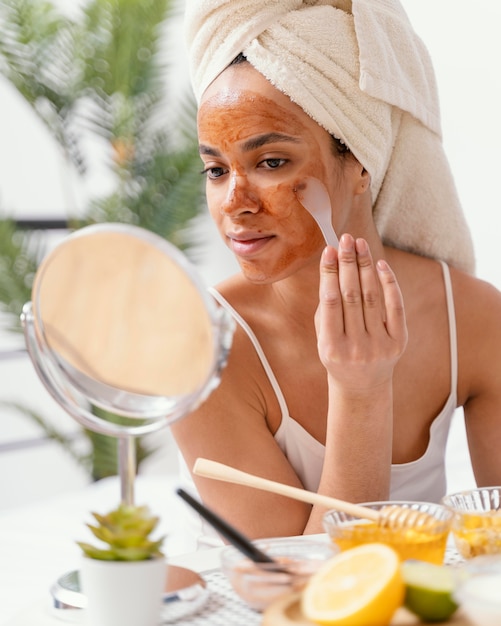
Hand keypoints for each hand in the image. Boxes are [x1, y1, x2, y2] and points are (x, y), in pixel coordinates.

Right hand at [315, 234, 406, 390]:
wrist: (362, 386)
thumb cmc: (337, 355)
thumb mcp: (323, 337)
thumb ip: (325, 306)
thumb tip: (332, 266)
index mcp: (331, 346)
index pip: (330, 301)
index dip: (329, 273)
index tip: (329, 250)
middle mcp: (355, 346)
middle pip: (351, 295)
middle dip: (347, 263)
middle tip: (345, 239)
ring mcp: (379, 345)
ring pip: (371, 297)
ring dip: (365, 266)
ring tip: (360, 245)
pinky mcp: (398, 342)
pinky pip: (394, 306)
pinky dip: (388, 283)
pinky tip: (380, 265)